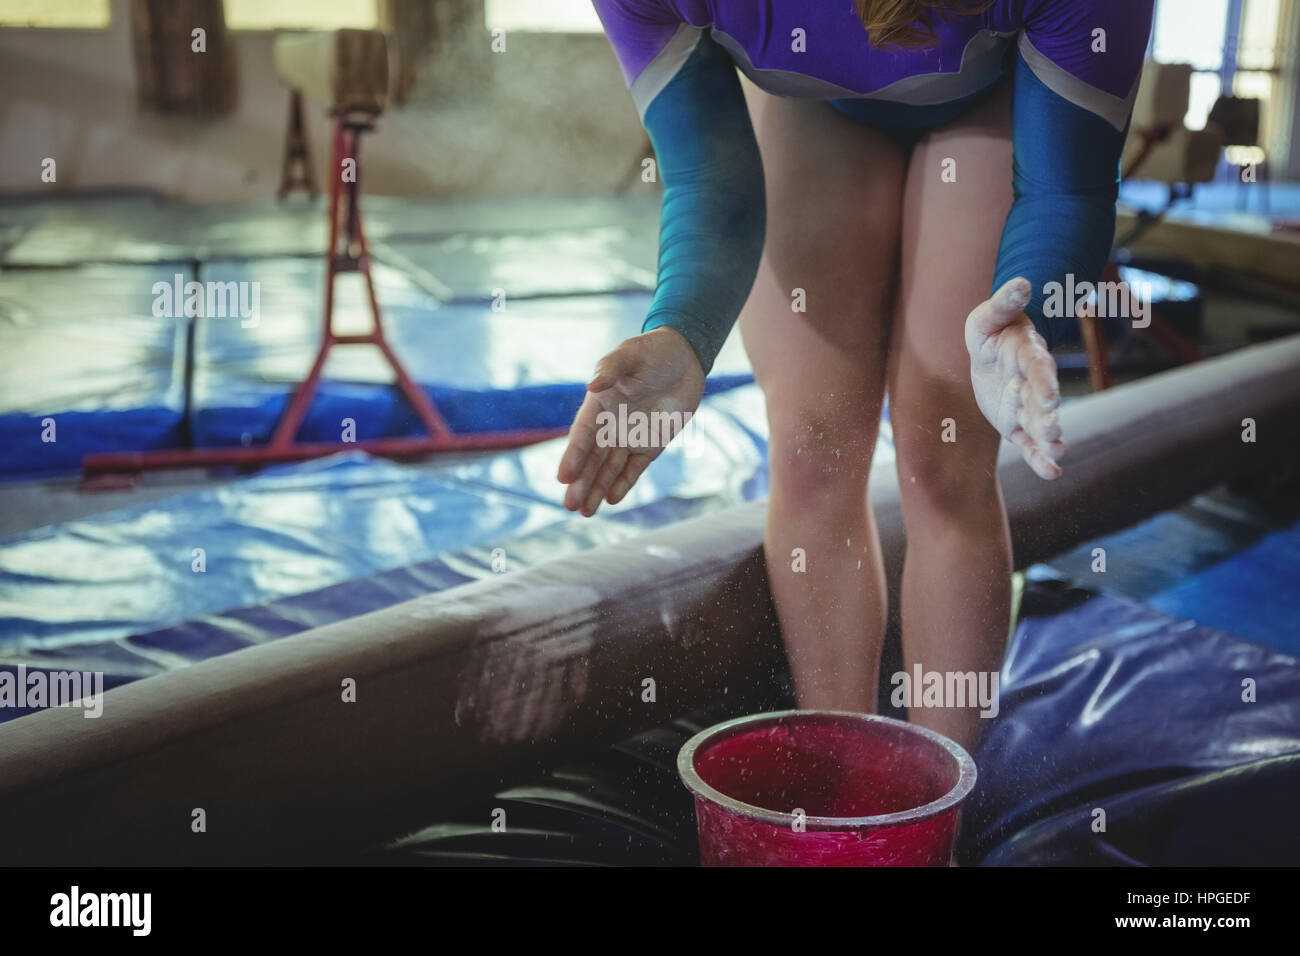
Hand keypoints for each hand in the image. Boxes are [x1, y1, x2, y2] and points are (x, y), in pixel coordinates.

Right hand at [557, 327, 705, 515]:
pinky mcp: (651, 446)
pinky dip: (623, 483)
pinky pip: (634, 469)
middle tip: (570, 506)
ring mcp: (630, 437)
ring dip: (596, 489)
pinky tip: (611, 499)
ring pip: (609, 469)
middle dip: (581, 483)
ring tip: (585, 512)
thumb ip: (611, 369)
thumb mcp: (630, 354)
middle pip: (592, 459)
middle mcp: (610, 425)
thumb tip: (592, 386)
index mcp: (599, 405)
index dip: (573, 456)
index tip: (563, 477)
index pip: (582, 436)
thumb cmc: (653, 351)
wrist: (685, 358)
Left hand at [966, 277, 1065, 479]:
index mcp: (1028, 355)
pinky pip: (1030, 445)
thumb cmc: (990, 331)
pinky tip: (1052, 474)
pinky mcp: (1018, 425)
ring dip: (1050, 440)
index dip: (1045, 382)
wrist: (989, 355)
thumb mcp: (987, 317)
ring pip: (1041, 426)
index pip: (1038, 368)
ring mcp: (1027, 406)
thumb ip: (1003, 303)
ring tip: (1058, 453)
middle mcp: (1033, 384)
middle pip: (1043, 402)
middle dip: (1049, 417)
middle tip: (1054, 431)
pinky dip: (1040, 459)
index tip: (1049, 398)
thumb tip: (1021, 283)